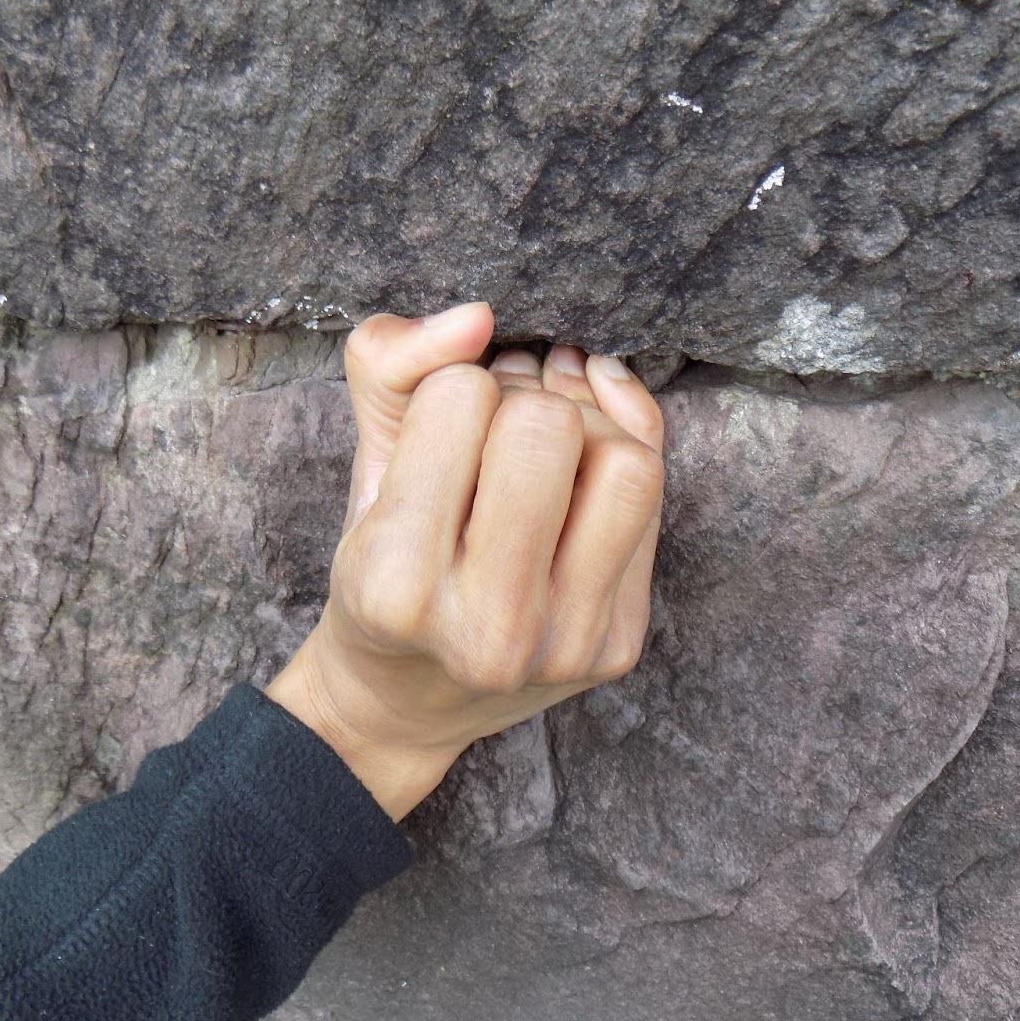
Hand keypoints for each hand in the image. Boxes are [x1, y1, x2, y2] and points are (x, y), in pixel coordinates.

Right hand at [266, 303, 665, 819]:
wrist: (408, 705)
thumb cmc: (382, 570)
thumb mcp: (363, 470)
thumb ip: (392, 368)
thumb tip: (478, 315)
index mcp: (396, 583)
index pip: (460, 397)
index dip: (453, 387)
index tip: (443, 425)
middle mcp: (485, 628)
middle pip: (550, 427)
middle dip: (525, 401)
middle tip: (502, 421)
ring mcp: (563, 645)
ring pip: (628, 464)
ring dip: (590, 431)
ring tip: (551, 439)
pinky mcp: (619, 648)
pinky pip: (656, 503)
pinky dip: (625, 455)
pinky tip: (589, 450)